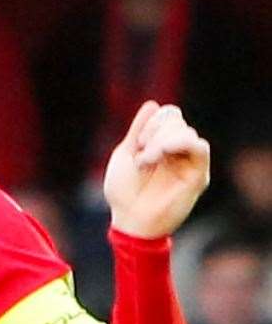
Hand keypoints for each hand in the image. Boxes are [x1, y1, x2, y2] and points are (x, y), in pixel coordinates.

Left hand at [104, 100, 210, 238]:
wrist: (129, 219)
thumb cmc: (123, 192)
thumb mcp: (125, 154)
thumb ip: (138, 129)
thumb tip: (153, 104)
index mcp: (160, 144)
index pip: (169, 115)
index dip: (153, 121)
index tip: (137, 143)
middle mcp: (178, 151)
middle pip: (176, 120)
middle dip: (154, 132)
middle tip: (141, 157)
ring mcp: (189, 162)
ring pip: (185, 131)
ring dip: (161, 141)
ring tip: (146, 161)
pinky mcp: (198, 175)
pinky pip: (200, 147)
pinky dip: (179, 143)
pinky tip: (163, 153)